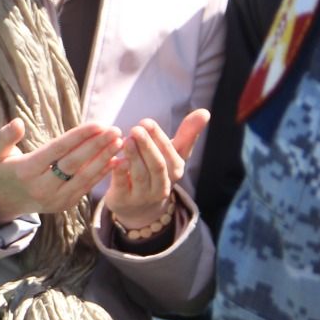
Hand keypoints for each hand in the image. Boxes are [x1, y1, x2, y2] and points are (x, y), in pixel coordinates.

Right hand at [0, 119, 123, 226]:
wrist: (5, 201)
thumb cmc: (4, 171)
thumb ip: (4, 137)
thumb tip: (18, 122)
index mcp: (25, 171)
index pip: (57, 150)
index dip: (78, 136)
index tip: (98, 124)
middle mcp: (41, 187)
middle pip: (74, 164)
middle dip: (97, 146)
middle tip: (115, 130)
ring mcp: (54, 199)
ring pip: (84, 177)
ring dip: (104, 159)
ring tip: (119, 142)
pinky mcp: (65, 205)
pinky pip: (86, 187)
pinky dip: (102, 173)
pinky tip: (115, 159)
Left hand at [101, 111, 208, 230]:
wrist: (140, 208)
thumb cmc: (157, 172)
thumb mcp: (173, 155)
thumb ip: (187, 134)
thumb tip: (205, 111)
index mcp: (175, 171)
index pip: (170, 153)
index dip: (158, 137)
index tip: (146, 122)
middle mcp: (162, 185)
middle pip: (157, 165)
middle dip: (147, 147)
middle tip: (136, 129)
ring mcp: (143, 195)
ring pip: (140, 176)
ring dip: (134, 157)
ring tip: (126, 141)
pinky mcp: (123, 200)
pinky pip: (122, 186)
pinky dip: (119, 173)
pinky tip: (114, 159)